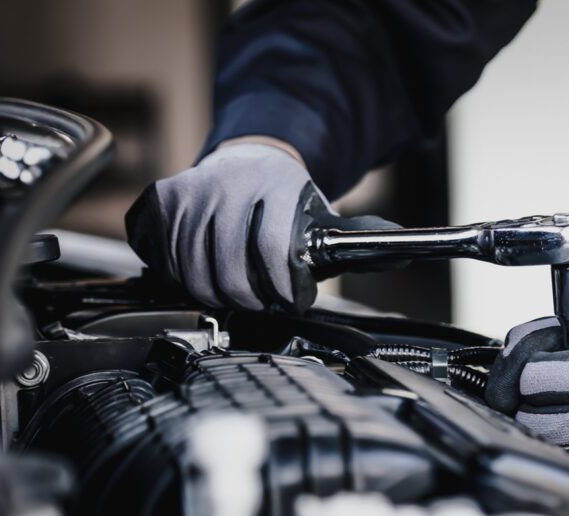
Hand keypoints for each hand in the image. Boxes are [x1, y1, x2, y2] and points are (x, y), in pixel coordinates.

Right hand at [125, 141, 400, 312]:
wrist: (251, 159)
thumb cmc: (290, 202)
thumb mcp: (326, 217)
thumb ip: (361, 240)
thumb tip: (406, 251)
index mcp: (276, 185)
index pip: (273, 251)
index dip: (282, 290)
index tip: (290, 301)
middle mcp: (228, 184)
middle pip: (227, 272)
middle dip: (249, 301)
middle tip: (262, 304)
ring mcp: (190, 190)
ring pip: (191, 272)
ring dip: (214, 294)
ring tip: (236, 291)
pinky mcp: (162, 200)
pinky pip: (162, 257)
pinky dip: (179, 276)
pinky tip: (202, 272)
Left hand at [485, 317, 568, 503]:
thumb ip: (563, 342)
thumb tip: (512, 341)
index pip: (532, 375)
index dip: (523, 373)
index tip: (532, 376)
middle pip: (526, 414)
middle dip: (525, 406)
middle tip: (540, 401)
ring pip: (537, 443)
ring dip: (536, 432)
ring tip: (558, 422)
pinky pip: (555, 465)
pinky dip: (553, 455)